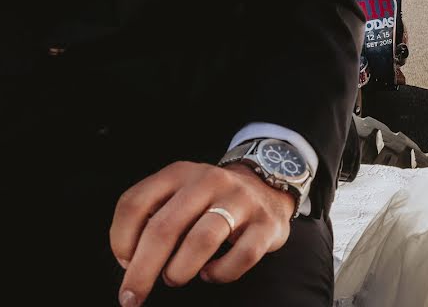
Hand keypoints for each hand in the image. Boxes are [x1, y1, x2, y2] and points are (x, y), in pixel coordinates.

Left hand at [111, 162, 294, 305]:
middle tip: (132, 297)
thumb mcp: (179, 193)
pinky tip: (210, 273)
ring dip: (180, 270)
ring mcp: (241, 200)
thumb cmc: (210, 200)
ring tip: (175, 277)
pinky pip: (241, 256)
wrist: (266, 185)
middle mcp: (209, 181)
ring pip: (202, 240)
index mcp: (179, 173)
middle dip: (142, 270)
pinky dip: (220, 273)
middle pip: (165, 228)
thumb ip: (153, 217)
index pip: (135, 203)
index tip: (125, 262)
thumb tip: (132, 261)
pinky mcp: (266, 223)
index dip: (121, 239)